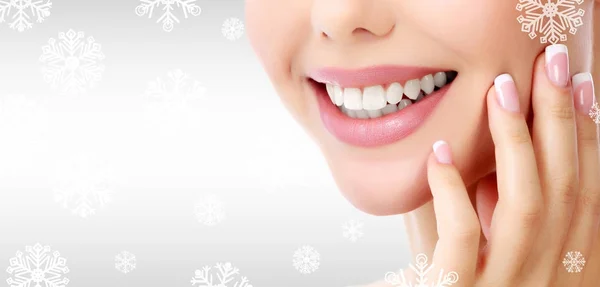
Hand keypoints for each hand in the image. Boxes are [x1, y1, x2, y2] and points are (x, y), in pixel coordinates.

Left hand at [394, 44, 597, 286]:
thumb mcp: (485, 260)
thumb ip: (495, 223)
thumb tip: (491, 164)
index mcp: (556, 273)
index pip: (583, 198)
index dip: (588, 141)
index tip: (581, 87)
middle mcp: (543, 284)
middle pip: (562, 193)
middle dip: (562, 123)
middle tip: (551, 65)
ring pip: (525, 209)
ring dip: (517, 143)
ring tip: (502, 90)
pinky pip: (462, 240)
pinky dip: (452, 190)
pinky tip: (441, 153)